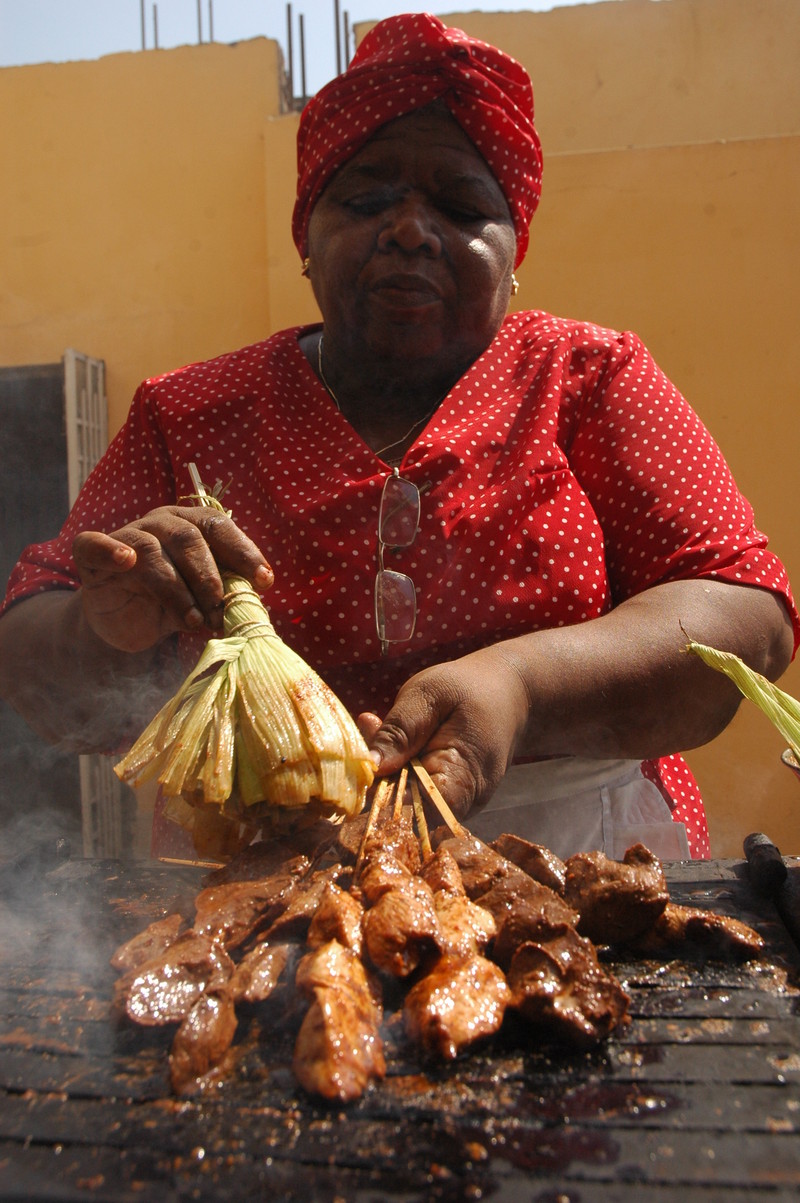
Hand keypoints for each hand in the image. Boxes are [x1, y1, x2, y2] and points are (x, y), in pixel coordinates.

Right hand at [72, 506, 272, 652]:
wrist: (121, 621)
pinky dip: (111, 550)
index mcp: (191, 526)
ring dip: (176, 588)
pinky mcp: (91, 553)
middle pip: (190, 538)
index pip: (220, 529)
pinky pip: (96, 544)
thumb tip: (251, 610)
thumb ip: (221, 600)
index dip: (243, 553)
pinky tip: (126, 561)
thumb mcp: (200, 603)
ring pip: (152, 550)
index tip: (264, 581)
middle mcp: (160, 523)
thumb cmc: (167, 606)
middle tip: (220, 611)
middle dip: (210, 577)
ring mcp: (126, 535)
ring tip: (192, 619)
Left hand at [359, 644, 531, 820]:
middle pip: (409, 810)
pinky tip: (394, 739)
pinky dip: (399, 769)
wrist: (510, 692)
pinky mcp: (452, 798)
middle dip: (379, 775)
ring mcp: (460, 804)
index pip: (417, 812)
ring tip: (377, 725)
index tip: (363, 766)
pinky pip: (417, 793)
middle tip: (368, 726)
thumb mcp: (429, 695)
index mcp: (463, 778)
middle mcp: (466, 802)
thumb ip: (400, 730)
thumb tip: (370, 768)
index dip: (384, 797)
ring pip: (410, 802)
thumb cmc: (470, 689)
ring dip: (387, 770)